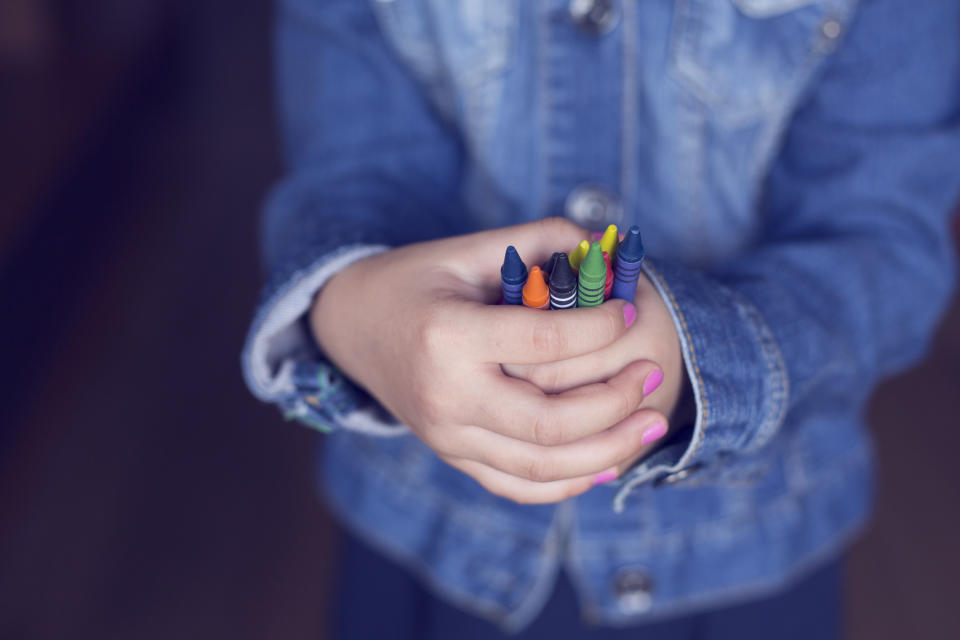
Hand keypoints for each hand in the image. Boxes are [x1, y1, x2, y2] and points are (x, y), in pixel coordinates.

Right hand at [310, 218, 667, 503]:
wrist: (350, 325)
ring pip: (540, 467)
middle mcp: (446, 396)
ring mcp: (446, 435)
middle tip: (650, 375)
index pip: (544, 344)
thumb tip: (604, 246)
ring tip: (650, 424)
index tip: (628, 312)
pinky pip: (516, 486)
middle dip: (615, 403)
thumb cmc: (413, 280)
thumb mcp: (466, 249)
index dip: (598, 328)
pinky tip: (607, 462)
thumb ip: (535, 241)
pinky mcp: (451, 454)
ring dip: (607, 451)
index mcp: (448, 337)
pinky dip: (567, 482)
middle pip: (549, 423)